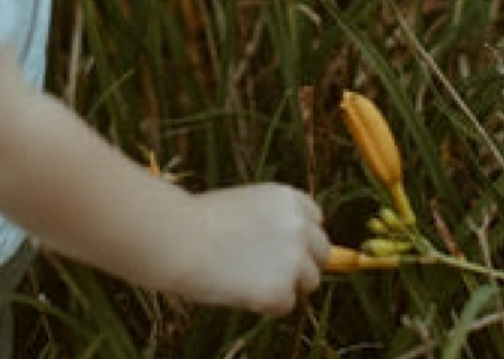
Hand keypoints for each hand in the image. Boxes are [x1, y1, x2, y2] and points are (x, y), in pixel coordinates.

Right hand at [174, 184, 331, 316]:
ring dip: (286, 284)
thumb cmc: (201, 221)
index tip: (285, 245)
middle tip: (273, 269)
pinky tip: (240, 289)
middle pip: (322, 252)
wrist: (181, 239)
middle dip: (303, 262)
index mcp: (288, 198)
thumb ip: (274, 221)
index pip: (316, 220)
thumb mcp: (245, 204)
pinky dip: (267, 304)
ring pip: (309, 281)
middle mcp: (299, 226)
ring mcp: (294, 259)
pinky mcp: (282, 290)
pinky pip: (286, 305)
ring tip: (250, 278)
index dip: (301, 236)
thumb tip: (294, 250)